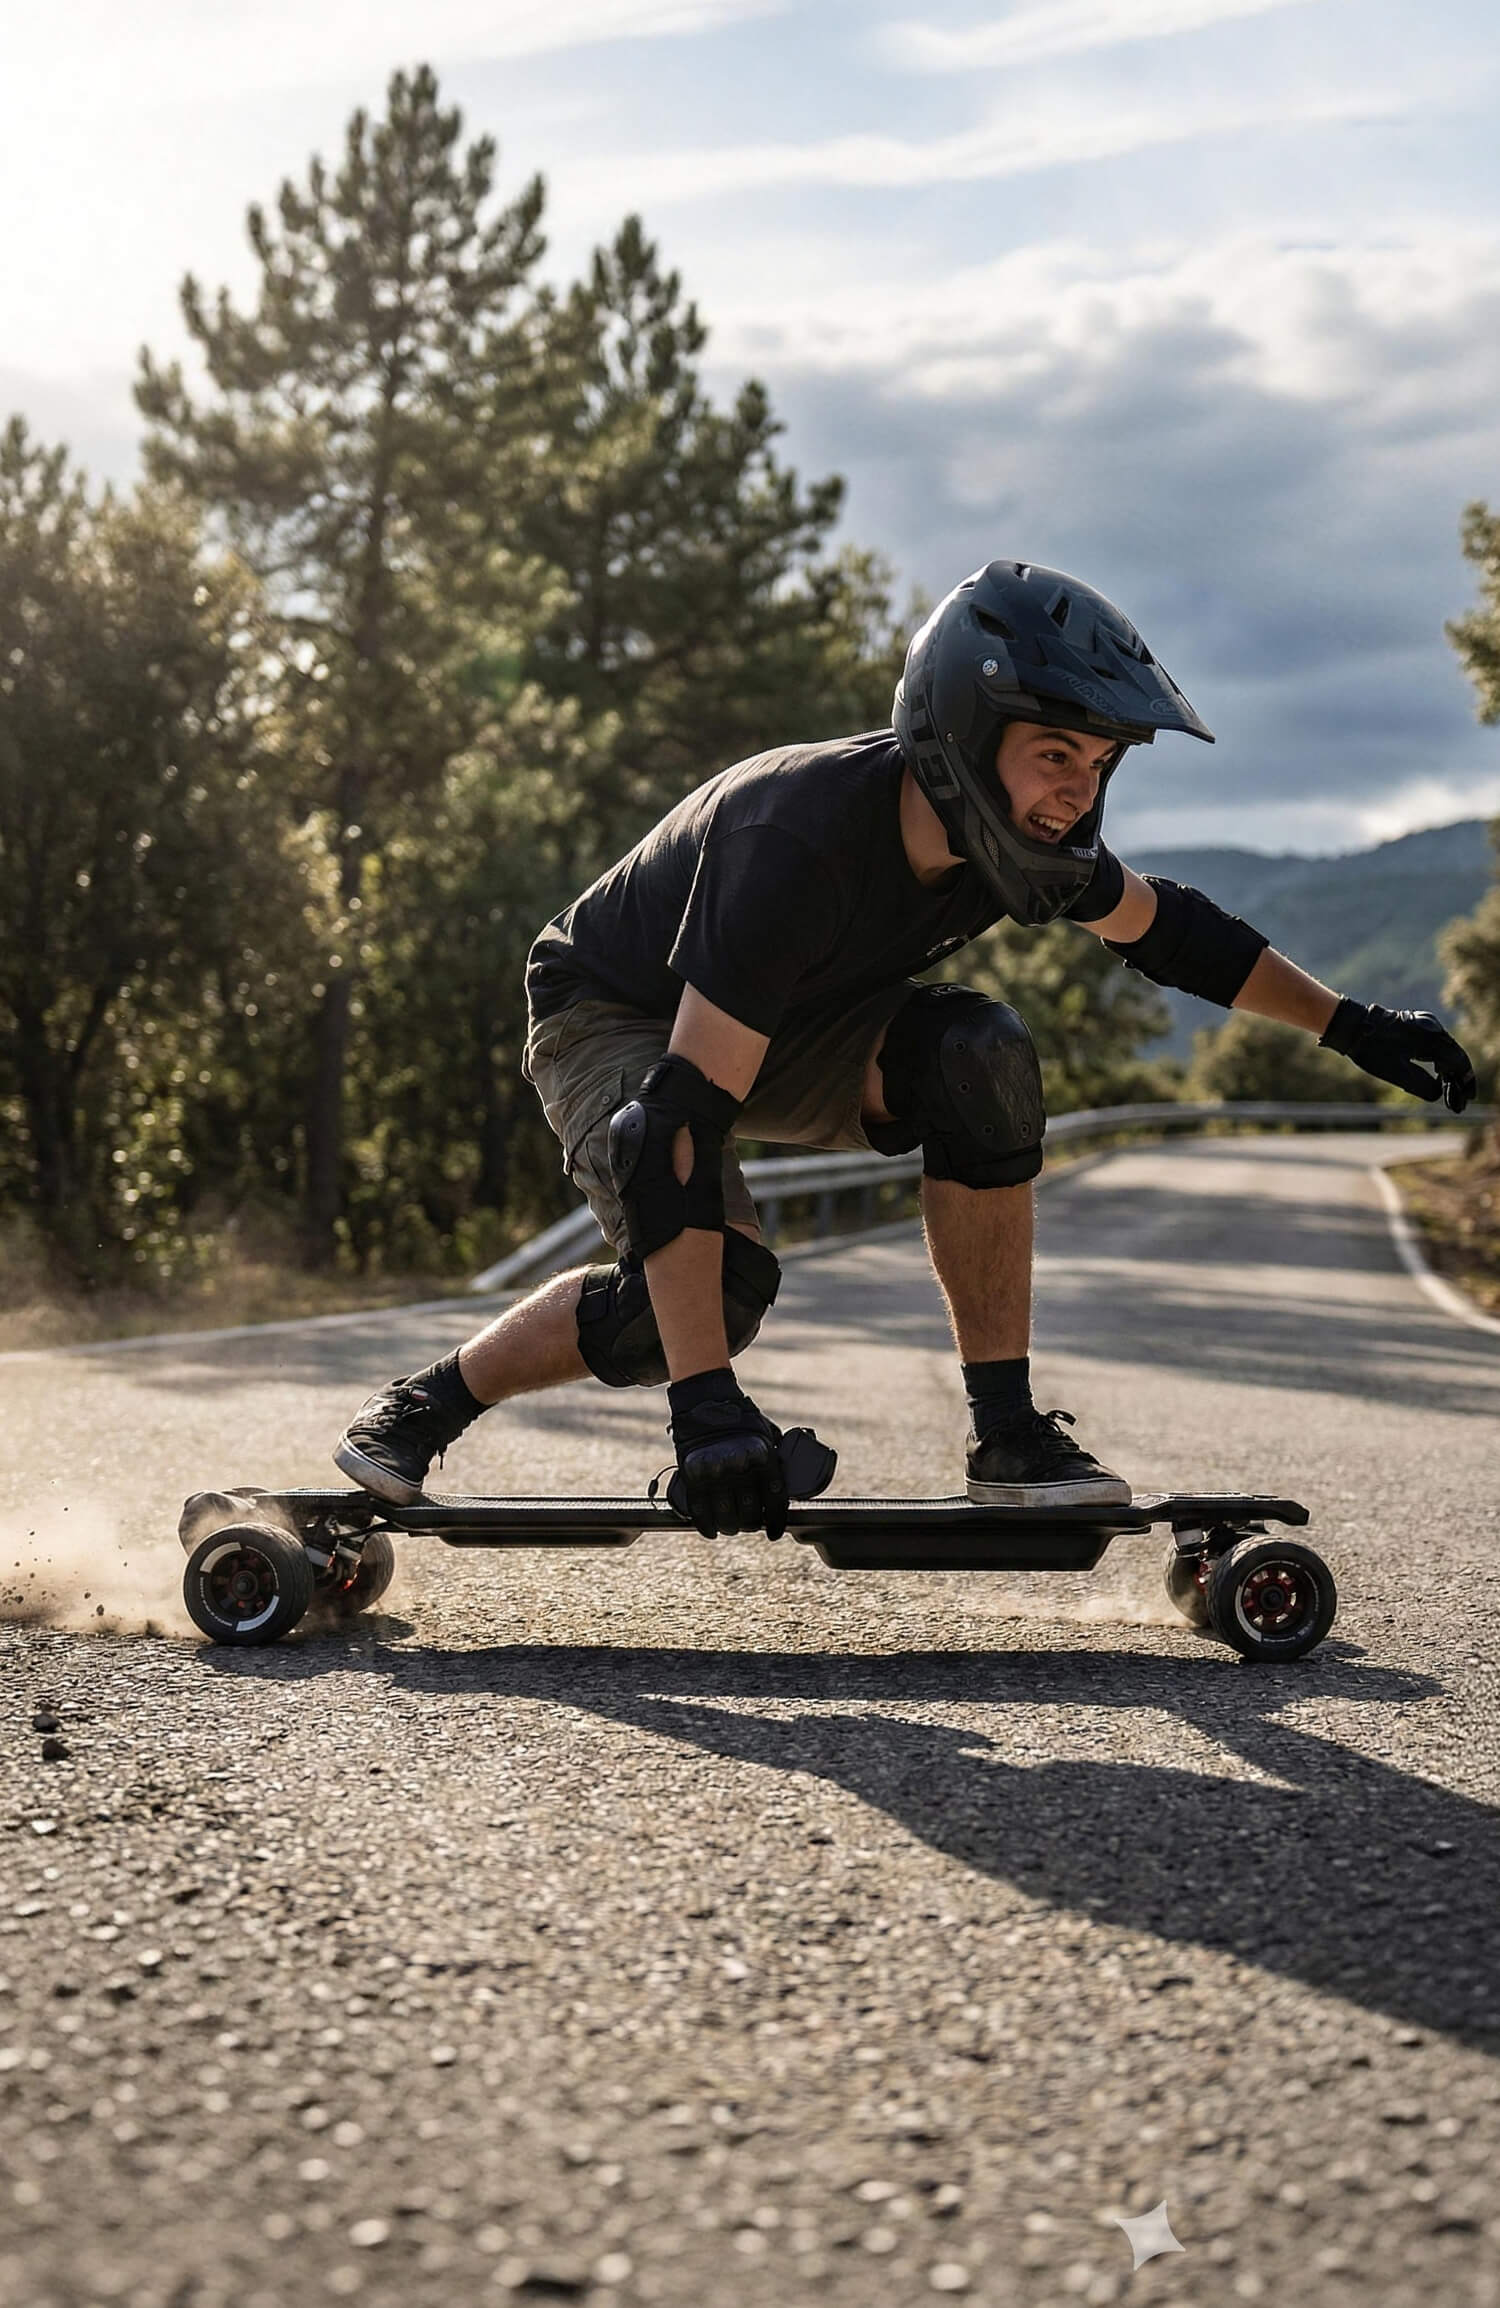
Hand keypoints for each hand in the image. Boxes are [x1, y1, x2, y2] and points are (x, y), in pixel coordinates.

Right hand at [666, 1367, 789, 1537]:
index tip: (774, 1532)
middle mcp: (741, 1467)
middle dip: (751, 1524)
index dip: (776, 1522)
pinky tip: (712, 1530)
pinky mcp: (693, 1475)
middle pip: (750, 1514)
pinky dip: (707, 1526)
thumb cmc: (739, 1417)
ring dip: (730, 1528)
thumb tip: (789, 1478)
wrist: (705, 1399)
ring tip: (731, 1527)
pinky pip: (700, 1511)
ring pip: (726, 1518)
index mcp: (764, 1457)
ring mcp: (715, 1473)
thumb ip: (774, 1457)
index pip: (775, 1501)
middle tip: (748, 1523)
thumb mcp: (765, 1434)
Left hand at [1320, 997, 1476, 1113]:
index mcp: (1431, 1038)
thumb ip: (1421, 1085)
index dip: (1464, 1083)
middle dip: (1457, 1081)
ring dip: (1449, 1074)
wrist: (1352, 1026)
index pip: (1458, 1062)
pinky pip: (1436, 1047)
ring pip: (1446, 1052)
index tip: (1466, 1100)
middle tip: (1459, 1104)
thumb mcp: (1396, 1073)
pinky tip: (1439, 1077)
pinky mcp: (1418, 1027)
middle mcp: (1433, 1029)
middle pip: (1455, 1058)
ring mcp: (1426, 1026)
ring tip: (1450, 1096)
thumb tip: (1439, 1093)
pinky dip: (1439, 1063)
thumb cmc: (1371, 1050)